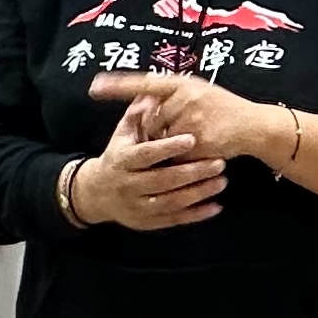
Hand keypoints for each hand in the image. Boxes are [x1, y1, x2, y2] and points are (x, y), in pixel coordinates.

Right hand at [68, 94, 232, 229]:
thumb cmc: (116, 157)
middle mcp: (128, 186)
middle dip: (192, 172)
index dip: (168, 147)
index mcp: (122, 161)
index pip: (146, 154)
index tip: (191, 139)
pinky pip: (175, 220)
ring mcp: (138, 207)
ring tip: (221, 180)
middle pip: (162, 180)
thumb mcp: (121, 135)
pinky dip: (196, 215)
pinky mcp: (148, 222)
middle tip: (218, 162)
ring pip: (171, 202)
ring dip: (198, 193)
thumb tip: (149, 94)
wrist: (96, 194)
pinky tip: (216, 206)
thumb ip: (136, 116)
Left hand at [87, 69, 282, 168]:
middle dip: (151, 132)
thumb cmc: (224, 108)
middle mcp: (185, 98)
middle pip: (150, 120)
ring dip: (165, 147)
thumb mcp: (198, 92)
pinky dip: (178, 159)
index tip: (95, 87)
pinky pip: (175, 156)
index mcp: (182, 83)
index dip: (119, 85)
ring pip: (161, 140)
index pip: (145, 82)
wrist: (254, 126)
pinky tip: (193, 153)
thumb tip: (141, 100)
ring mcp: (192, 120)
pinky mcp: (198, 142)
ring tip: (185, 144)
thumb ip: (171, 95)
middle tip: (166, 137)